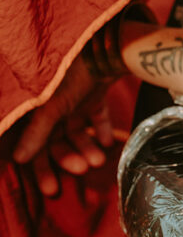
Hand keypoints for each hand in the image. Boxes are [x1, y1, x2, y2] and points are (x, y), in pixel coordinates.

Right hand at [12, 52, 114, 195]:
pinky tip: (109, 143)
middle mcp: (52, 105)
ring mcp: (74, 99)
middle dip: (68, 158)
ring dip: (87, 147)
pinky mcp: (94, 94)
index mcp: (36, 108)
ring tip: (99, 159)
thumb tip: (18, 159)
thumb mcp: (51, 106)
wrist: (106, 47)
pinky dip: (103, 131)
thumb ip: (37, 132)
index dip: (41, 167)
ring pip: (78, 132)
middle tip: (82, 170)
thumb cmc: (71, 74)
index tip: (52, 189)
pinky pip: (97, 117)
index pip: (34, 144)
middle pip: (57, 141)